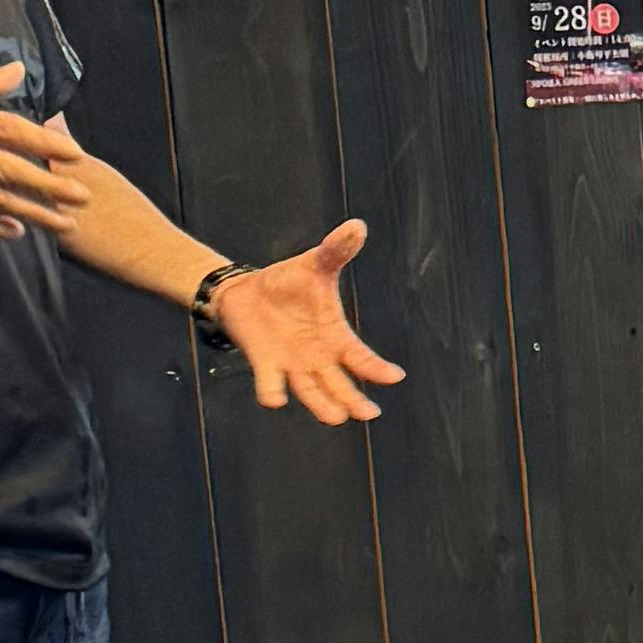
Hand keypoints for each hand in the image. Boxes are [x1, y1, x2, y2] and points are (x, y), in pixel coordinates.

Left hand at [208, 216, 404, 425]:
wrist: (247, 293)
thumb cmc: (289, 282)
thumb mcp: (315, 264)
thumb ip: (336, 251)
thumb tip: (357, 225)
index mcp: (335, 335)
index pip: (360, 356)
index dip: (377, 368)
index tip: (395, 376)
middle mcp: (317, 357)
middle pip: (340, 384)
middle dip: (354, 399)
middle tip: (368, 413)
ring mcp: (292, 364)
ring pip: (311, 391)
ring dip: (322, 405)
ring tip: (335, 417)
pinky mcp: (264, 364)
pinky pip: (270, 383)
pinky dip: (272, 392)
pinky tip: (275, 399)